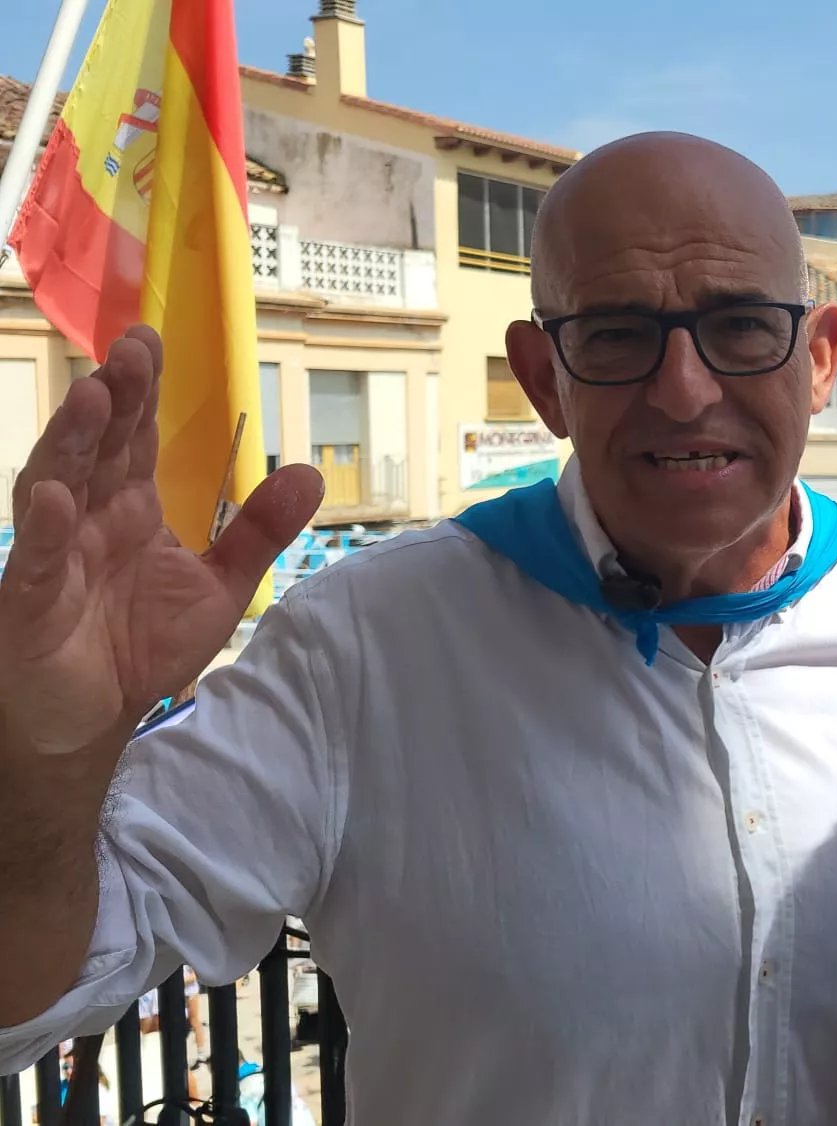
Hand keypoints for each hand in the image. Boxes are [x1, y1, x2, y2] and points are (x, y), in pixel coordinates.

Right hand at [0, 326, 321, 757]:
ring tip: (91, 398)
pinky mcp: (28, 601)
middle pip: (98, 447)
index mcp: (128, 507)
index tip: (150, 339)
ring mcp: (50, 554)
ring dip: (71, 442)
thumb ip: (259, 531)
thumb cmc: (139, 645)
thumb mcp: (218, 585)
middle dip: (112, 399)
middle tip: (129, 352)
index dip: (142, 391)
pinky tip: (52, 498)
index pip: (135, 437)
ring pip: (56, 485)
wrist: (92, 718)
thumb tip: (309, 473)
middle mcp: (85, 517)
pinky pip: (32, 560)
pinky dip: (40, 529)